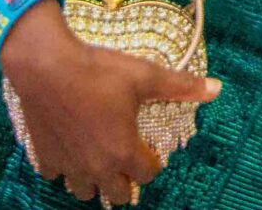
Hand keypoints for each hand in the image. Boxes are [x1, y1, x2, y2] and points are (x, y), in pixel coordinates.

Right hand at [1, 9, 219, 202]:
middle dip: (126, 180)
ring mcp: (69, 165)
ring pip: (85, 192)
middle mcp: (97, 167)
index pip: (148, 175)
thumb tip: (216, 89)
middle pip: (118, 194)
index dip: (153, 161)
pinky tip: (69, 146)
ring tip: (98, 157)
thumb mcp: (145, 75)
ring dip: (95, 180)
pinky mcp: (45, 157)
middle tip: (126, 156)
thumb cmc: (98, 71)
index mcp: (124, 151)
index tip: (149, 146)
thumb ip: (181, 87)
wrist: (46, 66)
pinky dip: (64, 167)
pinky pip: (56, 175)